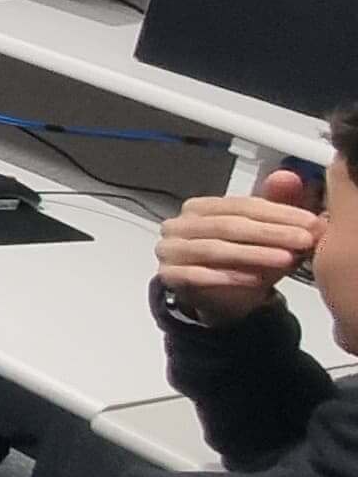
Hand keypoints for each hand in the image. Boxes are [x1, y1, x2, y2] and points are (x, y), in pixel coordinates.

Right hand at [156, 170, 321, 326]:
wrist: (219, 299)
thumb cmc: (241, 261)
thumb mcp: (263, 233)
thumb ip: (276, 204)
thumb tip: (289, 177)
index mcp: (200, 207)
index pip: (240, 205)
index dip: (277, 213)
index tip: (309, 222)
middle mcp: (179, 224)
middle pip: (227, 225)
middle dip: (270, 233)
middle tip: (303, 239)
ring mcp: (170, 250)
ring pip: (214, 249)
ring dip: (254, 254)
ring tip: (286, 259)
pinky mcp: (168, 276)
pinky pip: (197, 275)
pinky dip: (228, 277)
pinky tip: (255, 279)